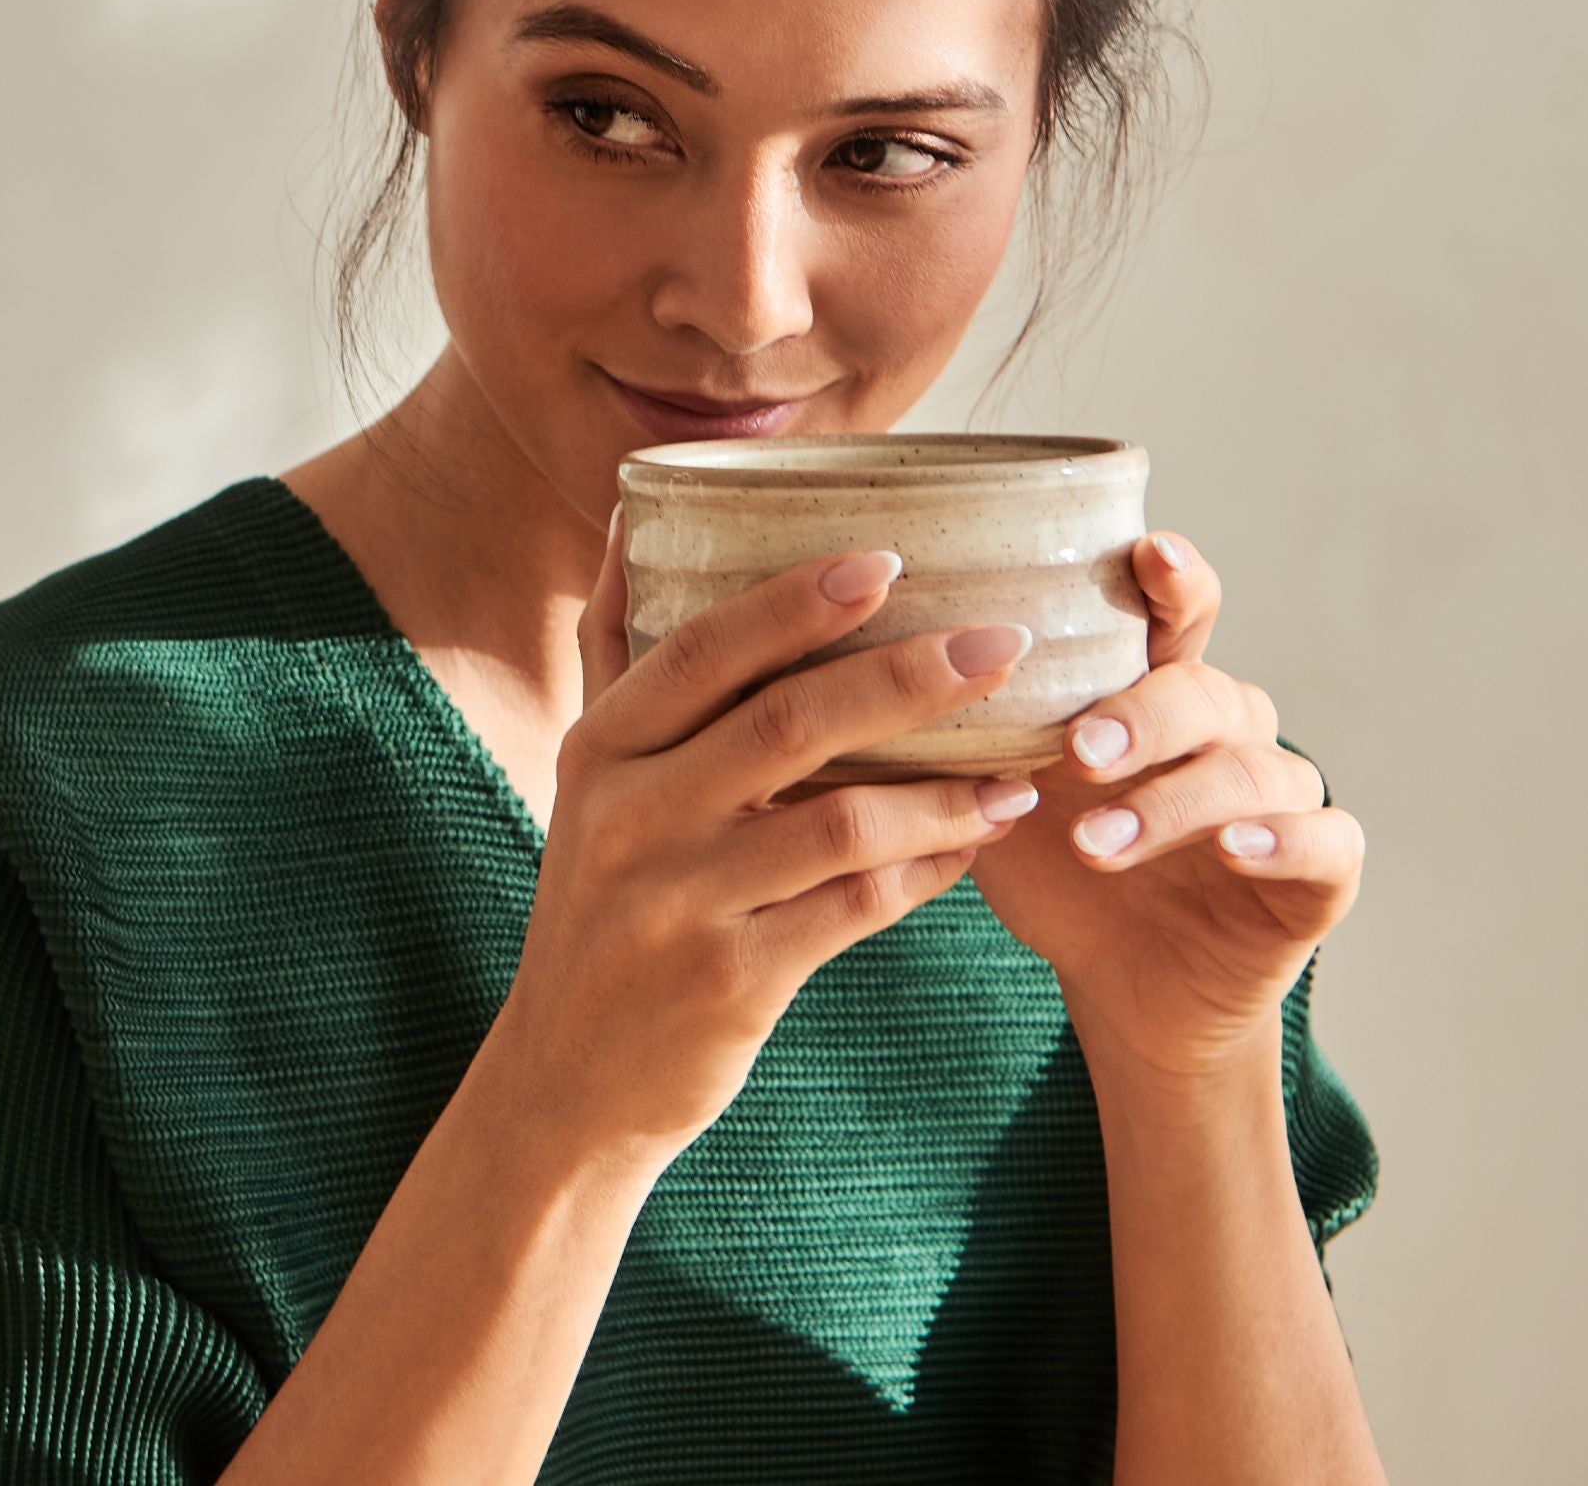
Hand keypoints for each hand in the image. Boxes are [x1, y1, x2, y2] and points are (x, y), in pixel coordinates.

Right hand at [495, 511, 1039, 1170]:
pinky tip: (976, 841)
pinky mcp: (730, 982)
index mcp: (600, 748)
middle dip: (906, 676)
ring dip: (944, 789)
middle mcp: (630, 818)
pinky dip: (927, 870)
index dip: (796, 600)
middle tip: (1002, 645)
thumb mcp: (588, 773)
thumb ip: (617, 646)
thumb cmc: (603, 897)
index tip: (891, 560)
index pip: (703, 649)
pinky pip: (856, 910)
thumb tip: (635, 510)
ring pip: (839, 823)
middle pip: (786, 723)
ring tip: (1019, 767)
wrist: (567, 1077)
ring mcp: (678, 904)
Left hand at [966, 533, 1366, 1084]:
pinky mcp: (1320, 872)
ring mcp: (1282, 796)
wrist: (1125, 990)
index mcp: (1157, 691)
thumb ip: (975, 734)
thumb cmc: (1059, 871)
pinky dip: (1283, 840)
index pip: (1178, 615)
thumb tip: (891, 672)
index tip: (1146, 551)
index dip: (1173, 578)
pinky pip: (1324, 840)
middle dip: (1138, 717)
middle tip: (1075, 752)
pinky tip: (1235, 848)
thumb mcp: (1002, 796)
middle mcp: (1229, 729)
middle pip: (1202, 691)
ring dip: (1172, 802)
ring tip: (1100, 841)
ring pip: (1250, 769)